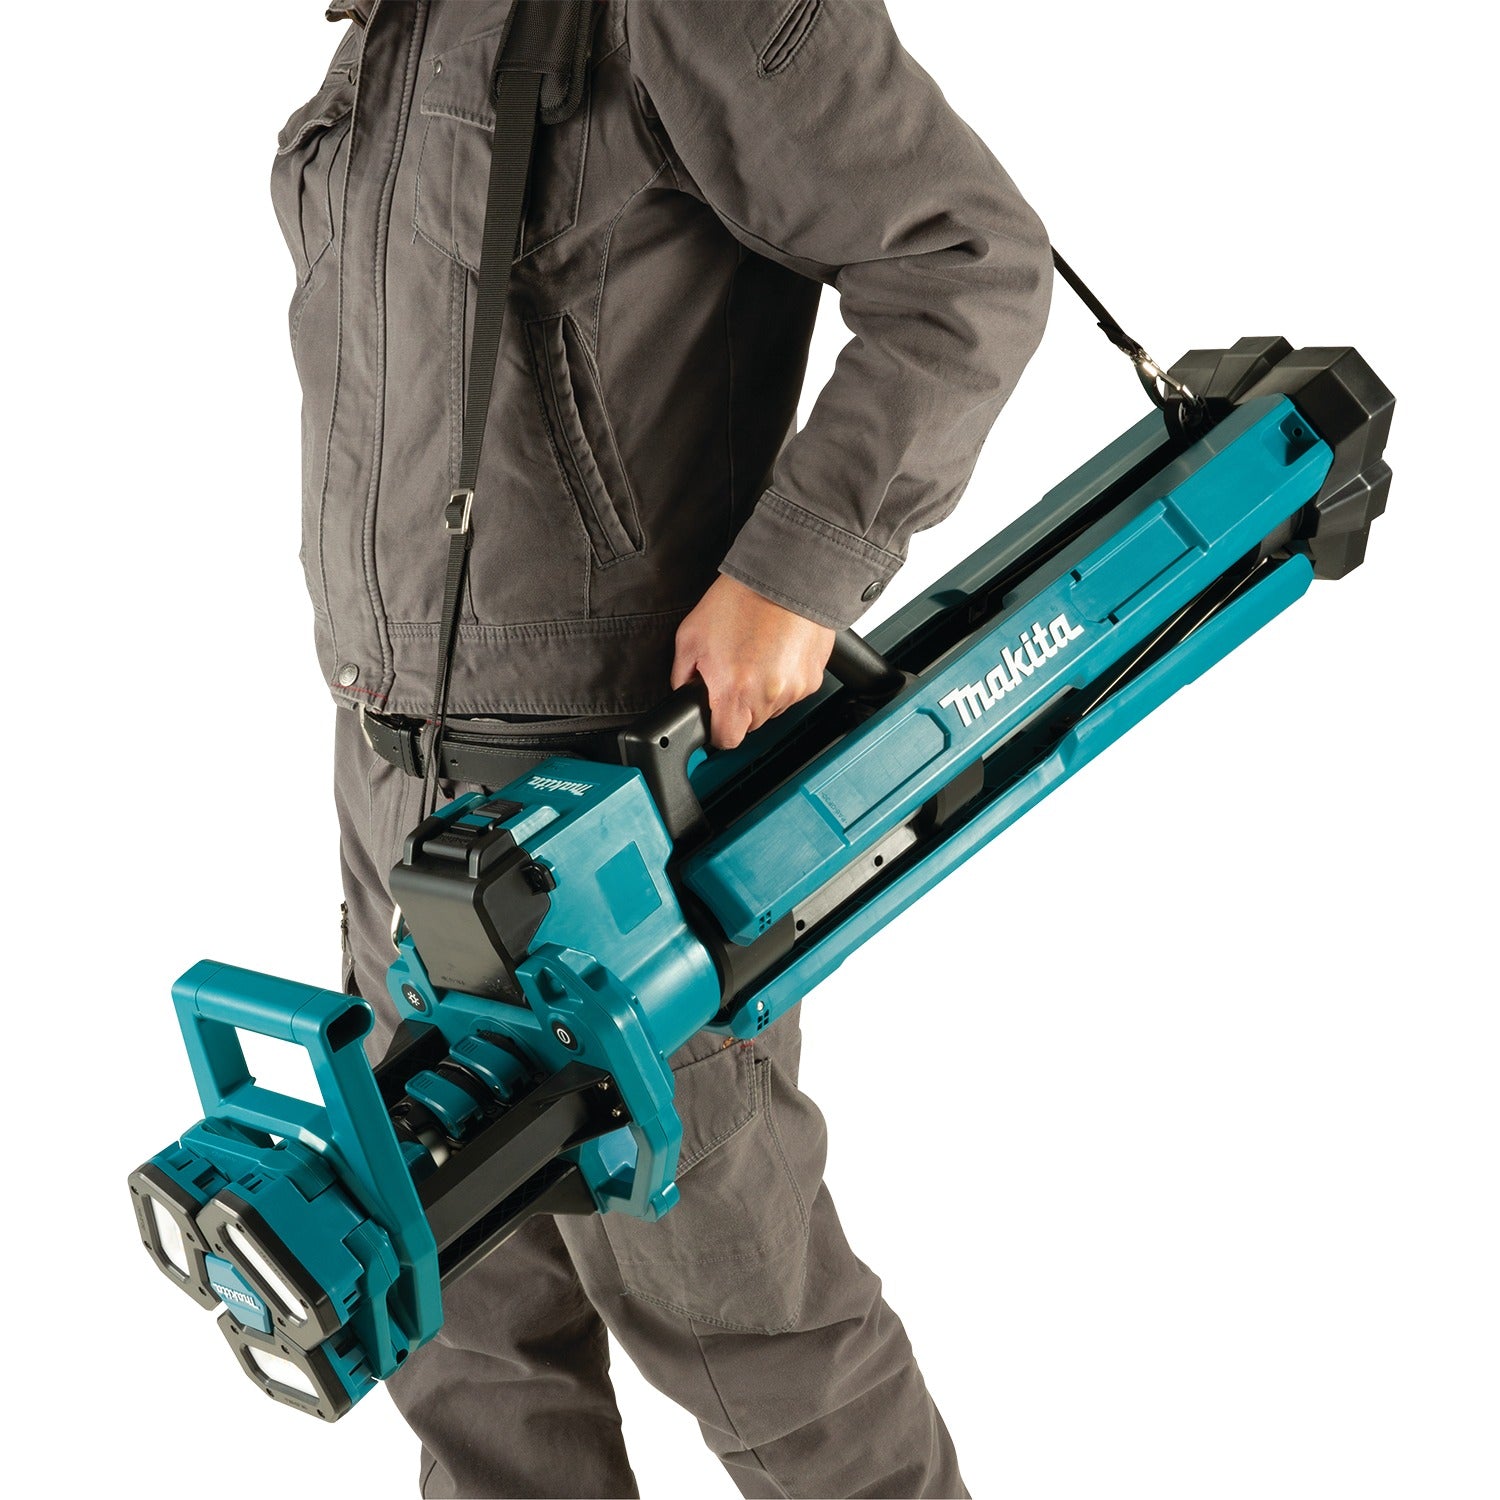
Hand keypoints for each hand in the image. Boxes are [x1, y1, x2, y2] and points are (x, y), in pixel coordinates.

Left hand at [671, 575, 835, 748]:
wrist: (785, 575)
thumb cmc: (740, 600)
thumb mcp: (691, 637)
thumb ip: (682, 676)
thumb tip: (685, 694)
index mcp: (734, 691)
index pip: (726, 740)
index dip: (717, 730)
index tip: (716, 716)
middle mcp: (768, 696)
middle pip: (750, 723)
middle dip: (739, 703)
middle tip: (735, 669)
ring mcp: (795, 689)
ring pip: (773, 708)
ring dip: (763, 691)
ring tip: (757, 655)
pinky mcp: (813, 678)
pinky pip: (793, 691)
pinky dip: (784, 678)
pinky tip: (776, 652)